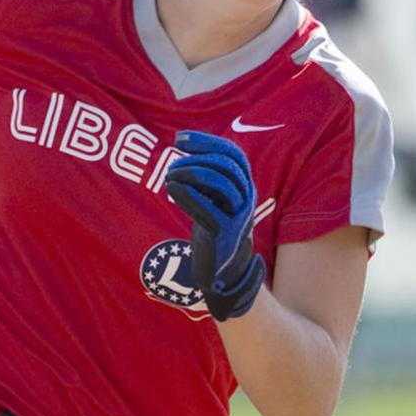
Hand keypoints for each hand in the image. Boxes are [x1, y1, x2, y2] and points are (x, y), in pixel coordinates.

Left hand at [164, 130, 266, 320]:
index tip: (180, 139)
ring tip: (169, 176)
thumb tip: (184, 151)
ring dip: (192, 173)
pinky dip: (189, 196)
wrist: (222, 276)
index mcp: (244, 187)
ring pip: (222, 184)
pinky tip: (172, 188)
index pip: (233, 155)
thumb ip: (205, 180)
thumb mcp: (212, 201)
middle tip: (172, 163)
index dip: (207, 142)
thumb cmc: (214, 234)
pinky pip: (209, 210)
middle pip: (227, 166)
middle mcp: (246, 200)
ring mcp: (239, 219)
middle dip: (198, 158)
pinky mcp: (226, 237)